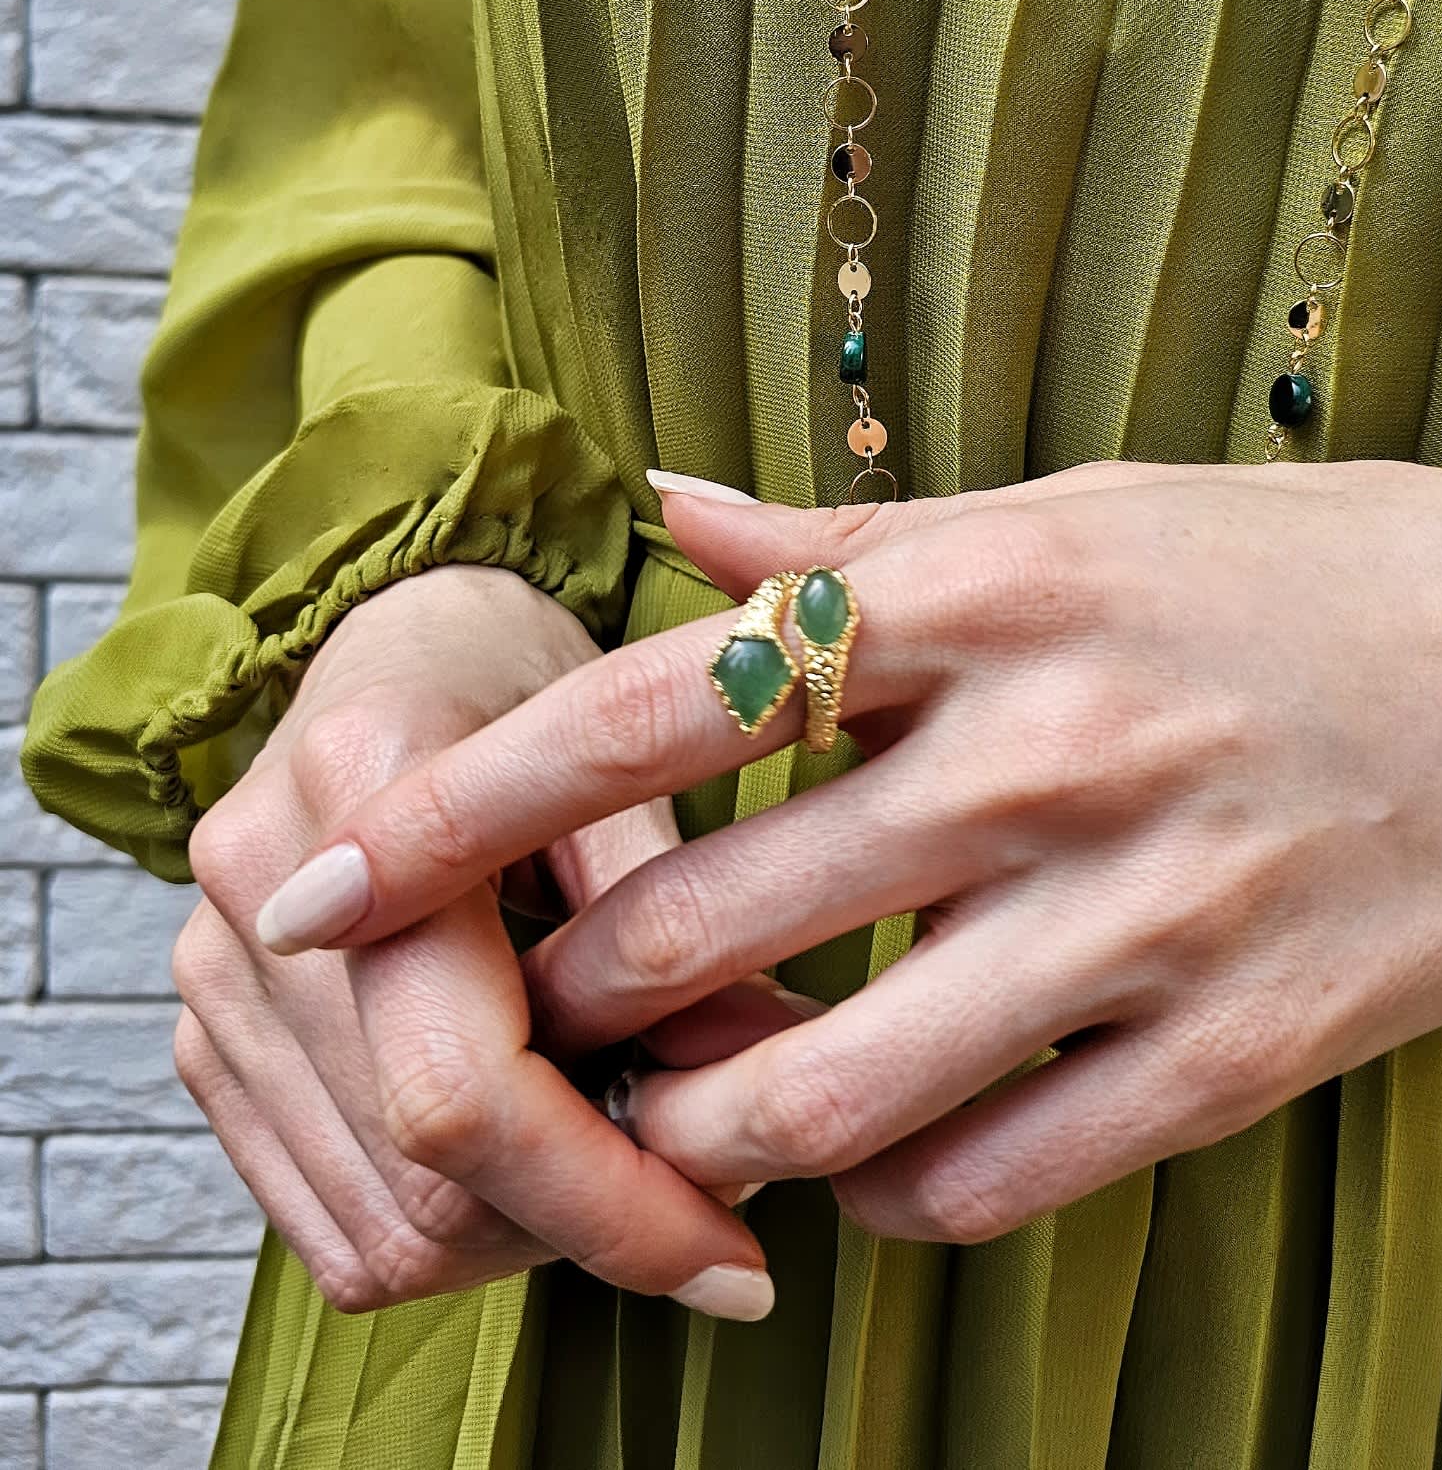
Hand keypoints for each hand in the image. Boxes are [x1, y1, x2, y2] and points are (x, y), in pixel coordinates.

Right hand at [174, 565, 780, 1317]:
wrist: (397, 641)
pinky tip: (539, 1167)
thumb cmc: (525, 675)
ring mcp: (215, 971)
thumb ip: (684, 909)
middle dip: (586, 1229)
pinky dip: (450, 1231)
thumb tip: (768, 1077)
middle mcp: (262, 892)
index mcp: (365, 784)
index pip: (463, 1084)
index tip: (734, 1261)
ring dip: (527, 1242)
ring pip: (374, 1228)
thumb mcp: (630, 746)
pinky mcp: (211, 1032)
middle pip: (418, 1178)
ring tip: (630, 1177)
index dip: (607, 1201)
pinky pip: (328, 1216)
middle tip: (709, 1212)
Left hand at [252, 459, 1441, 1244]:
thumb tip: (667, 516)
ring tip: (672, 1114)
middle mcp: (1040, 755)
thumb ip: (848, 543)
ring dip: (705, 1128)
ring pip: (831, 1089)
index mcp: (977, 598)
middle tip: (536, 1018)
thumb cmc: (1279, 577)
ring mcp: (1140, 915)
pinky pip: (994, 1175)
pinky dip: (885, 1191)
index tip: (316, 882)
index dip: (451, 810)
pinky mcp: (1238, 1049)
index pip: (645, 707)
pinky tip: (868, 1156)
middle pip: (702, 922)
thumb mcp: (1066, 510)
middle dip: (575, 1000)